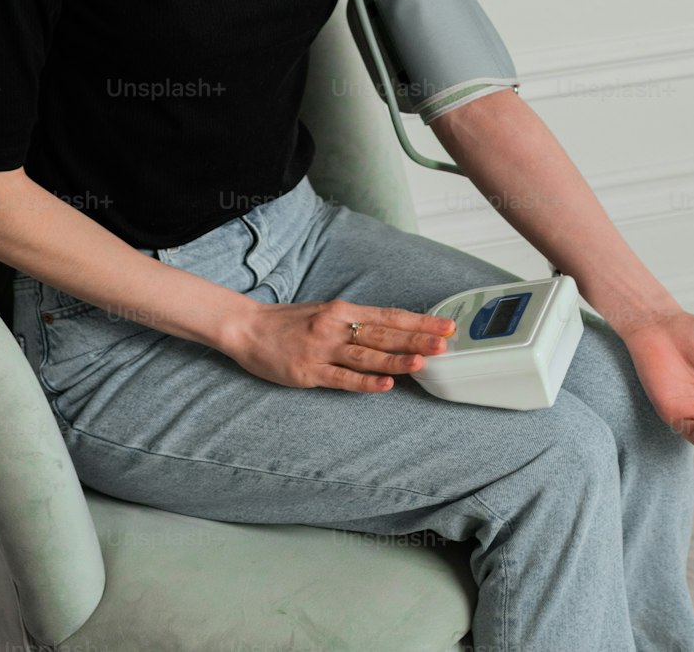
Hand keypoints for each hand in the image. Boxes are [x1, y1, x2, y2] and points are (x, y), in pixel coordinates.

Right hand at [223, 298, 456, 392]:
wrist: (247, 328)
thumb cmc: (290, 322)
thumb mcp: (325, 313)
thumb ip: (355, 322)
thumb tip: (393, 331)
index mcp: (342, 310)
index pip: (389, 316)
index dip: (419, 322)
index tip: (445, 325)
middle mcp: (335, 326)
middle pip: (383, 334)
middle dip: (416, 338)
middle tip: (445, 342)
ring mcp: (322, 349)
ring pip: (366, 355)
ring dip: (396, 358)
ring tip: (423, 362)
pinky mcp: (309, 372)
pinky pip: (342, 378)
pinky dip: (365, 382)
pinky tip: (386, 384)